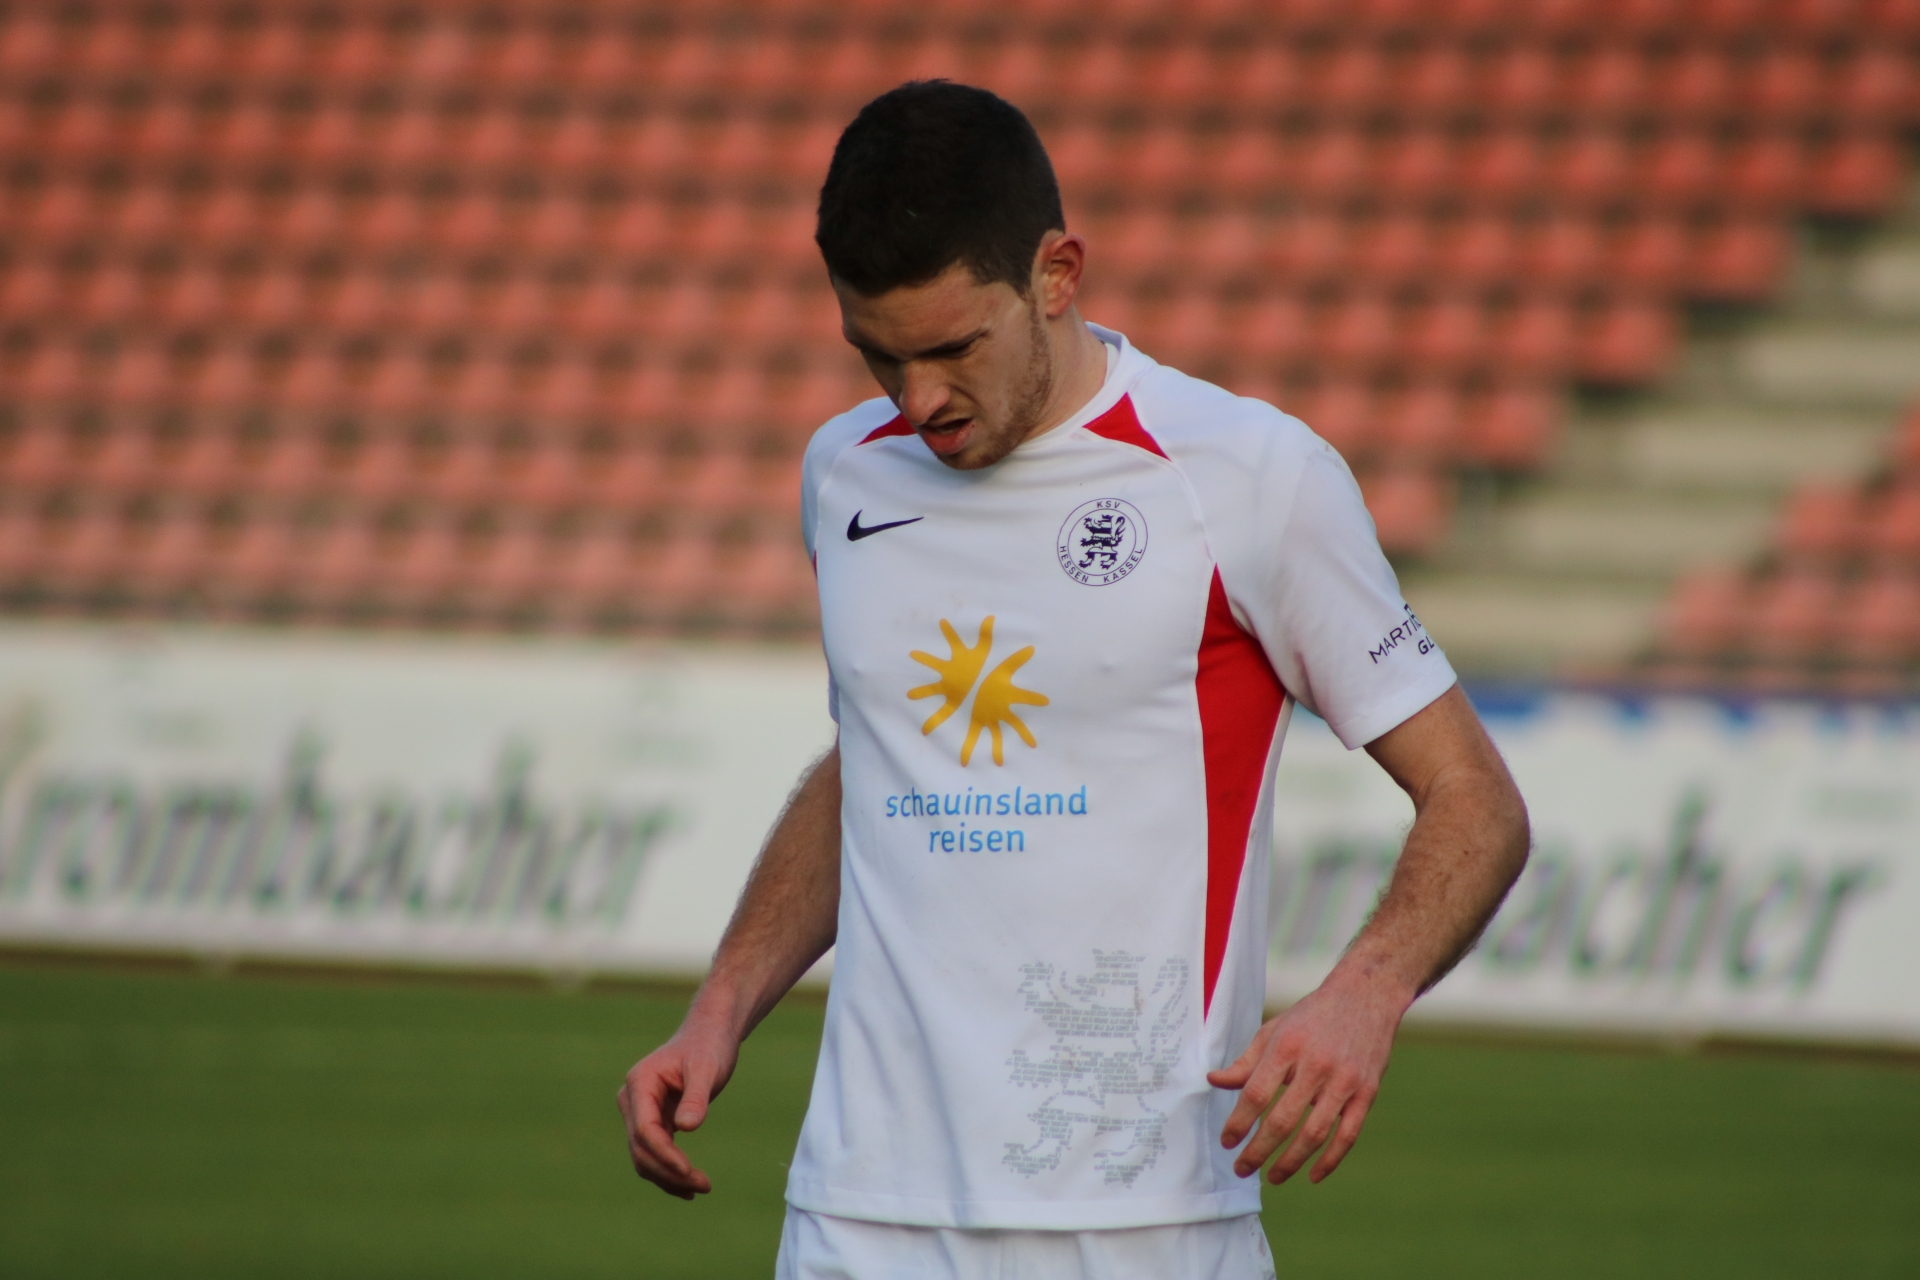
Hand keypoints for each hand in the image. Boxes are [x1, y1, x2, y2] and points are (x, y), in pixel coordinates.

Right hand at [616, 1017, 739, 1198]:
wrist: (709, 1037)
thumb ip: (696, 1096)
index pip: (644, 1128)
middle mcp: (632, 1099)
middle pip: (641, 1147)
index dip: (663, 1153)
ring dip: (668, 1177)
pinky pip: (653, 1153)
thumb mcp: (707, 1068)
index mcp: (640, 1082)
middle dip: (669, 1171)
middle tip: (704, 1186)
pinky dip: (668, 1171)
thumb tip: (686, 1128)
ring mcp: (638, 1112)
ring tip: (701, 1188)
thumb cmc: (709, 1048)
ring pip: (644, 1156)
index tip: (687, 1170)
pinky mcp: (651, 1122)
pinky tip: (689, 1187)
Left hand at [1208, 972, 1408, 1184]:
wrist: (1365, 996)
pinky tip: (1312, 1175)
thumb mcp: (1273, 1030)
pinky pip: (1347, 1136)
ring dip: (1290, 1162)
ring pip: (1314, 1134)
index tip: (1227, 1142)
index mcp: (1287, 1047)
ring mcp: (1345, 1081)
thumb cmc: (1311, 1016)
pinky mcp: (1367, 1093)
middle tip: (1241, 1169)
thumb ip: (1246, 1061)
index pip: (1255, 1094)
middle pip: (1282, 1120)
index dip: (1238, 1123)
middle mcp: (1316, 1065)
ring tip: (1272, 1176)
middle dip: (1258, 1151)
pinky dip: (1330, 1161)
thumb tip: (1214, 1081)